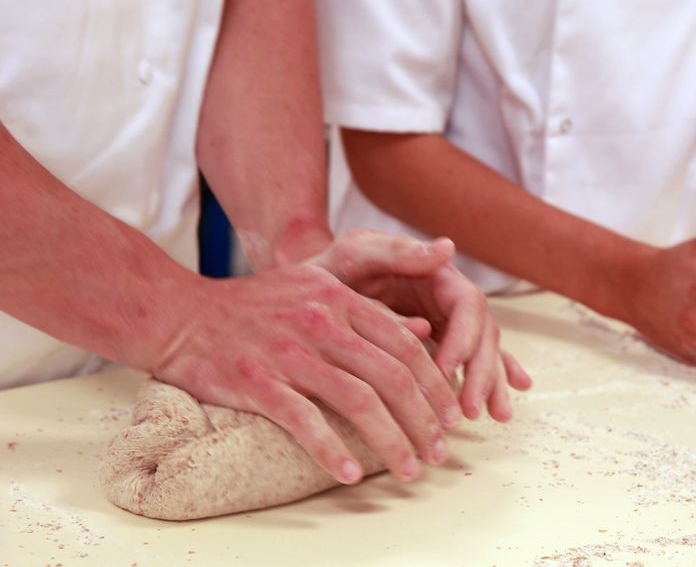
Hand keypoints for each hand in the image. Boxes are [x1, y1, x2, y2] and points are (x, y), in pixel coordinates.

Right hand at [148, 238, 466, 485]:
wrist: (181, 314)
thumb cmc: (257, 305)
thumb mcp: (317, 286)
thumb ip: (371, 309)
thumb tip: (426, 332)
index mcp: (340, 299)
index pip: (405, 345)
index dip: (435, 384)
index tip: (451, 416)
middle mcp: (320, 323)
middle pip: (390, 376)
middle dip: (424, 420)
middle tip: (440, 452)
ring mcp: (288, 353)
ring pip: (357, 401)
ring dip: (391, 441)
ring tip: (410, 469)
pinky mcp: (256, 382)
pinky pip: (304, 421)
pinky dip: (331, 450)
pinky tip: (350, 473)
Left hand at [313, 230, 531, 421]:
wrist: (306, 291)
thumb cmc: (329, 269)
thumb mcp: (356, 253)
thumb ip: (396, 252)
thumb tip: (448, 250)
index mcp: (436, 274)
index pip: (468, 306)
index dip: (463, 340)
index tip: (445, 372)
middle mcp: (448, 298)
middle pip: (483, 334)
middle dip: (482, 372)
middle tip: (469, 411)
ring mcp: (445, 322)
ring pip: (483, 352)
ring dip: (491, 384)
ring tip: (497, 416)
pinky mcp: (438, 343)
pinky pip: (470, 363)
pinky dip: (490, 382)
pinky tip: (502, 406)